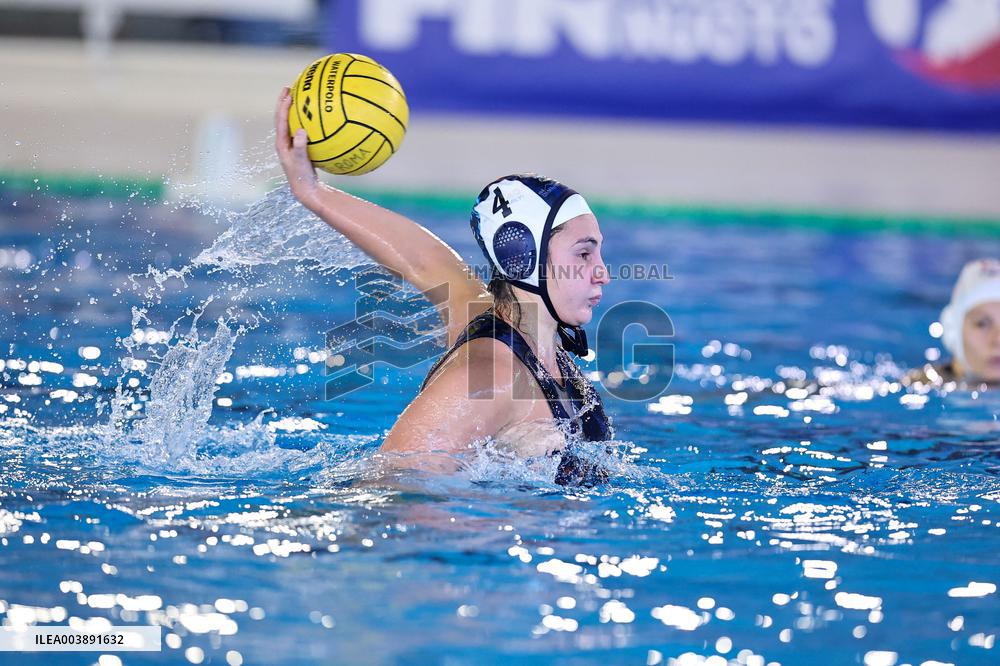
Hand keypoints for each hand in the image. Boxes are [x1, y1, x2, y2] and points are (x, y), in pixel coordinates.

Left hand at [274, 87, 319, 209]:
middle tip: (290, 88)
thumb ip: (300, 147)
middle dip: (285, 103)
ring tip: (300, 99)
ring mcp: (291, 145)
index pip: (280, 120)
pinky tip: (317, 119)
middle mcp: (284, 142)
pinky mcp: (299, 149)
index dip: (284, 105)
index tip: (289, 93)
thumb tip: (302, 131)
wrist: (305, 190)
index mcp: (281, 143)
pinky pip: (302, 131)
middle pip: (282, 118)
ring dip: (294, 111)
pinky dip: (306, 122)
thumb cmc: (302, 177)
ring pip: (291, 123)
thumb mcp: (301, 162)